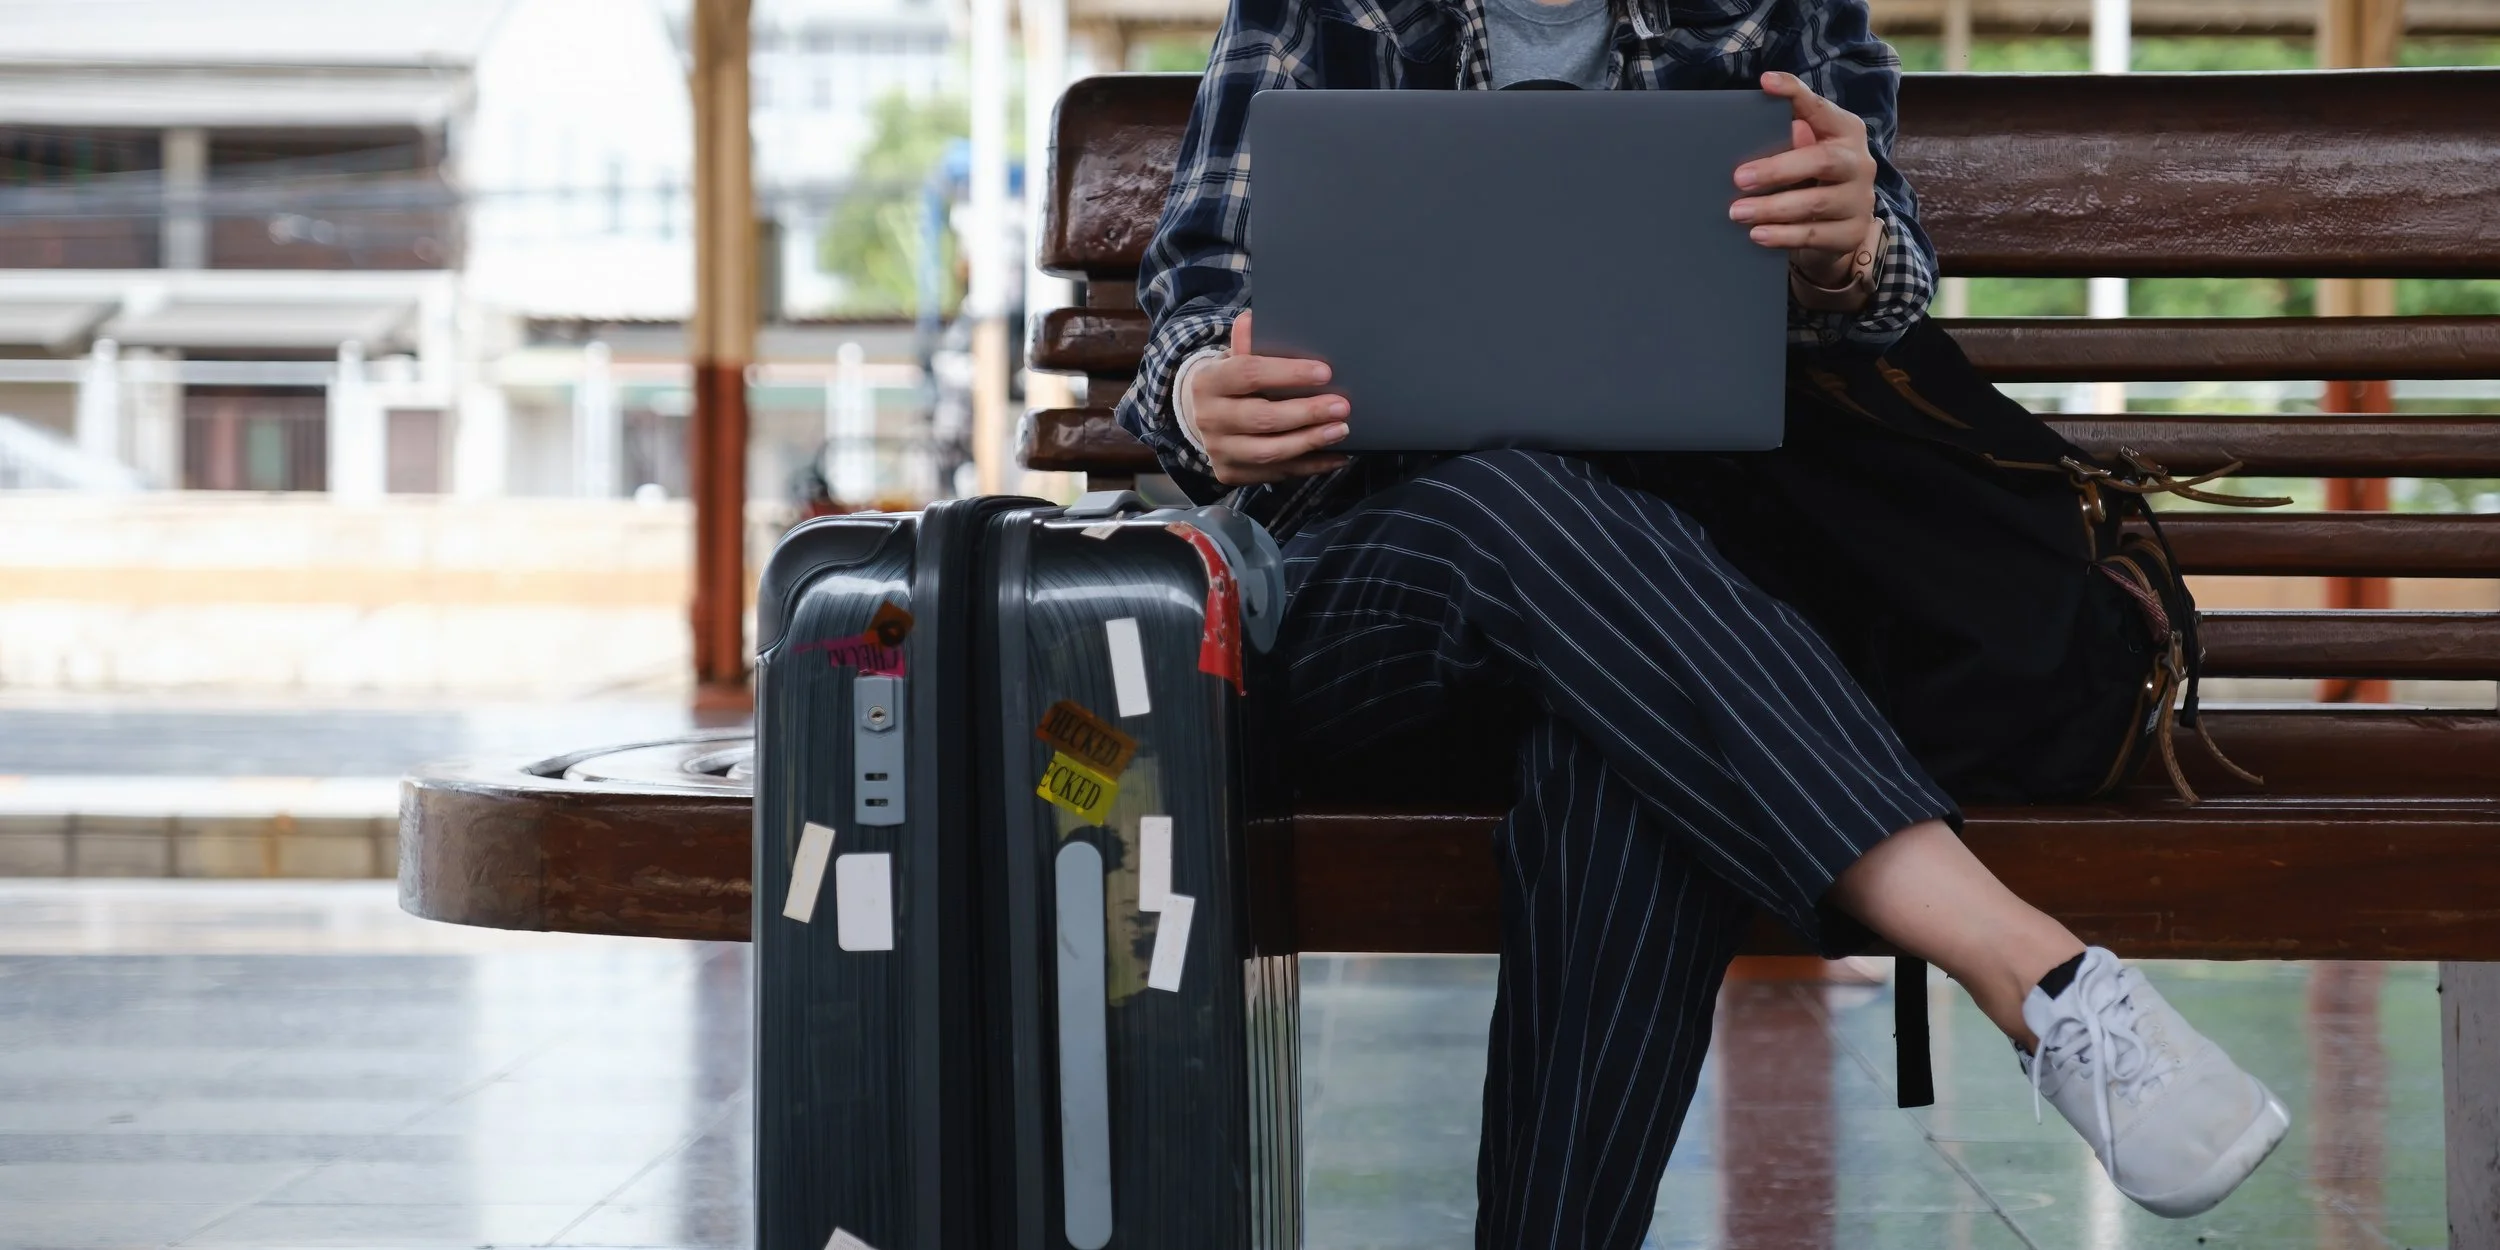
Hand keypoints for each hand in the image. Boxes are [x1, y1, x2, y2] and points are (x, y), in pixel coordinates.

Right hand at [1186, 311, 1352, 485]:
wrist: (1204, 416)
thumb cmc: (1232, 382)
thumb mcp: (1235, 358)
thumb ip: (1247, 343)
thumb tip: (1253, 319)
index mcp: (1208, 381)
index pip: (1249, 374)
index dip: (1289, 374)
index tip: (1325, 372)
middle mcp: (1208, 418)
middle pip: (1261, 418)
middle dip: (1306, 412)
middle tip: (1341, 406)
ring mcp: (1218, 450)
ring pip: (1269, 451)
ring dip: (1310, 441)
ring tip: (1341, 430)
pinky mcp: (1229, 473)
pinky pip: (1275, 474)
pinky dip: (1309, 466)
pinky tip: (1334, 456)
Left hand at [1730, 71, 1878, 288]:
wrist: (1840, 228)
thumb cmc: (1811, 179)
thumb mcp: (1803, 153)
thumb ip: (1789, 137)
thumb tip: (1775, 123)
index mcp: (1845, 131)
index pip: (1820, 108)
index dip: (1795, 93)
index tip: (1766, 82)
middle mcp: (1859, 162)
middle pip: (1822, 161)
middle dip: (1777, 169)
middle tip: (1739, 178)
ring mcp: (1860, 199)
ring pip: (1816, 203)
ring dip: (1772, 208)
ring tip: (1737, 212)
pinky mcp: (1852, 232)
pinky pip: (1815, 235)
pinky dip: (1783, 236)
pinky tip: (1757, 235)